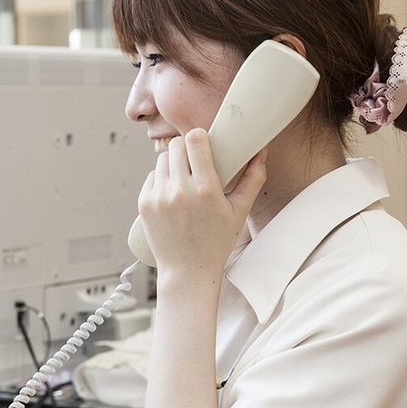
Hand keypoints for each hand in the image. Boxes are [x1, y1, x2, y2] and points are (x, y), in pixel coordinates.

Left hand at [138, 129, 265, 276]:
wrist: (187, 270)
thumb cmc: (216, 241)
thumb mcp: (239, 210)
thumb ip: (253, 178)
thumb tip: (262, 151)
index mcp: (205, 189)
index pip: (194, 141)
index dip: (198, 137)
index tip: (203, 142)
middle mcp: (179, 191)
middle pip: (175, 146)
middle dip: (186, 149)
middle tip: (194, 161)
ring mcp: (158, 197)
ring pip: (161, 160)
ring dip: (173, 164)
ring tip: (184, 178)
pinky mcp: (144, 203)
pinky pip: (151, 177)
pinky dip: (161, 180)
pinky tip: (173, 193)